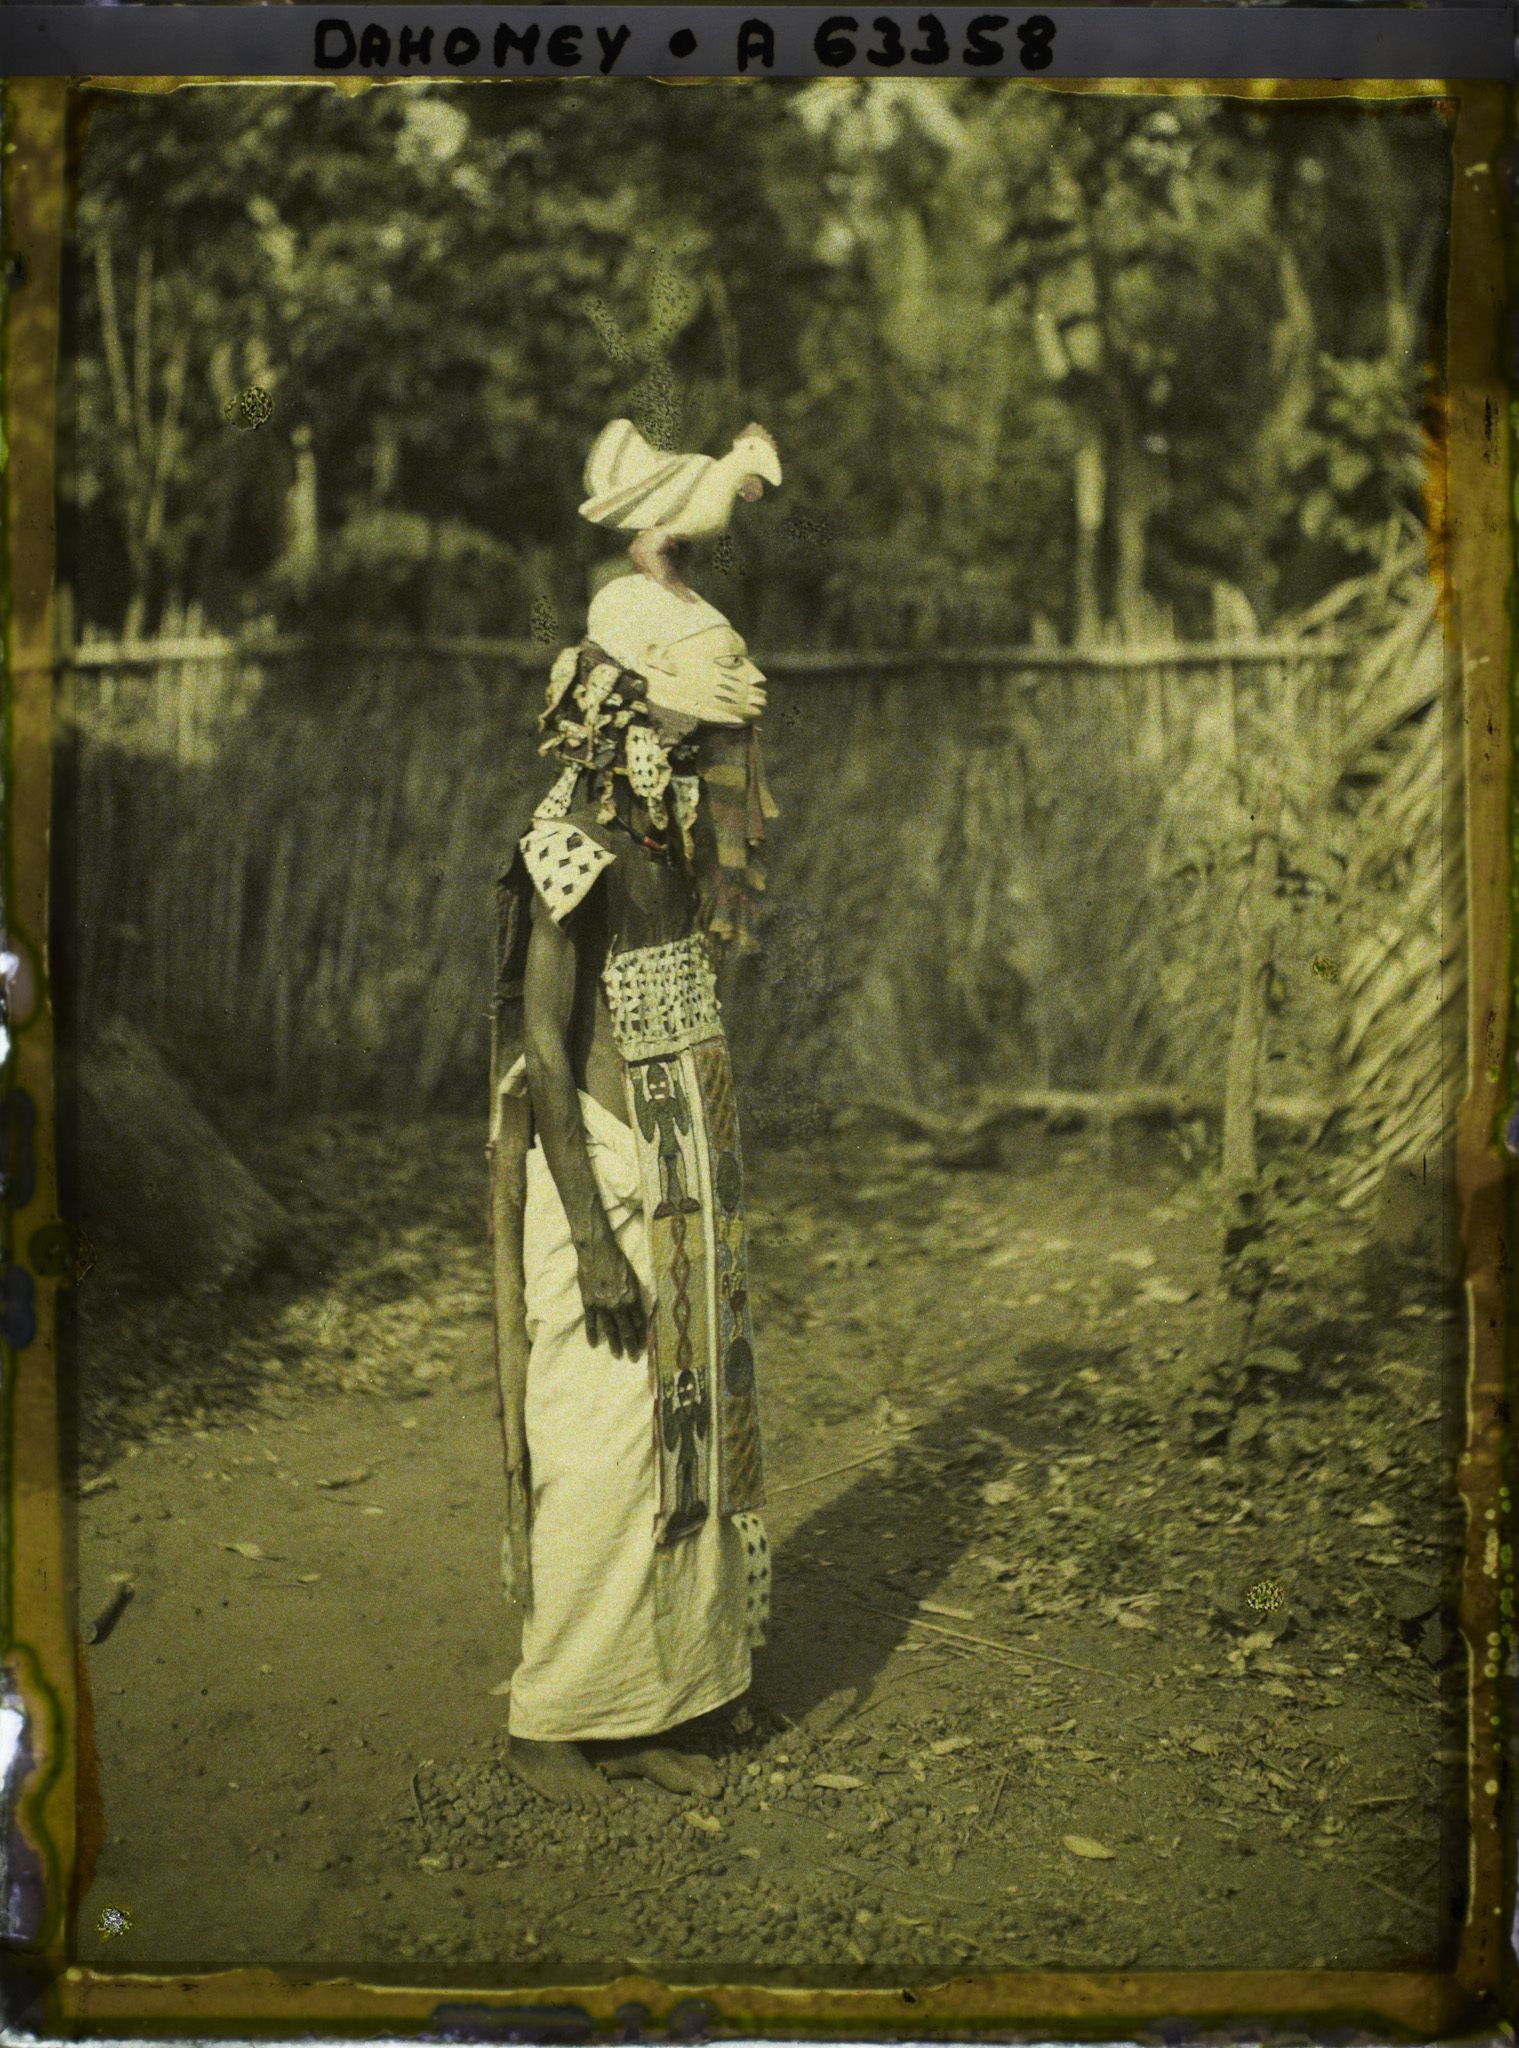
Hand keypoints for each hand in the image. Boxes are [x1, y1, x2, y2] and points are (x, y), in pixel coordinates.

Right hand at [577, 1229, 647, 1359]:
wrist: (597, 1250)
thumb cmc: (618, 1260)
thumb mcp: (633, 1278)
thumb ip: (635, 1295)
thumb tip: (638, 1310)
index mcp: (632, 1298)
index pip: (639, 1322)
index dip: (642, 1335)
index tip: (644, 1346)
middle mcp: (619, 1305)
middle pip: (626, 1330)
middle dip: (631, 1346)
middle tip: (633, 1359)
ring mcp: (602, 1306)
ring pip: (610, 1330)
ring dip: (614, 1344)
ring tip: (617, 1355)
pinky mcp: (589, 1302)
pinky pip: (591, 1323)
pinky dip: (592, 1334)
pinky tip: (593, 1344)